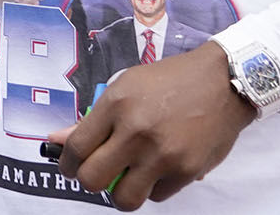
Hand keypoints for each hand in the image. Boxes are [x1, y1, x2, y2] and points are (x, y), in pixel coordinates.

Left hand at [48, 40, 254, 209]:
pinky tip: (158, 168)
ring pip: (124, 199)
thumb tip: (56, 140)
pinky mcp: (187, 171)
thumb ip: (92, 119)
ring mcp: (162, 154)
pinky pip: (158, 196)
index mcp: (116, 104)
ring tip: (127, 177)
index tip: (69, 166)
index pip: (76, 147)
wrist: (222, 82)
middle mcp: (136, 130)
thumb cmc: (170, 81)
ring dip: (121, 193)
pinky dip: (154, 187)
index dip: (66, 162)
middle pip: (92, 179)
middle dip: (89, 181)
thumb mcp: (125, 87)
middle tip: (96, 174)